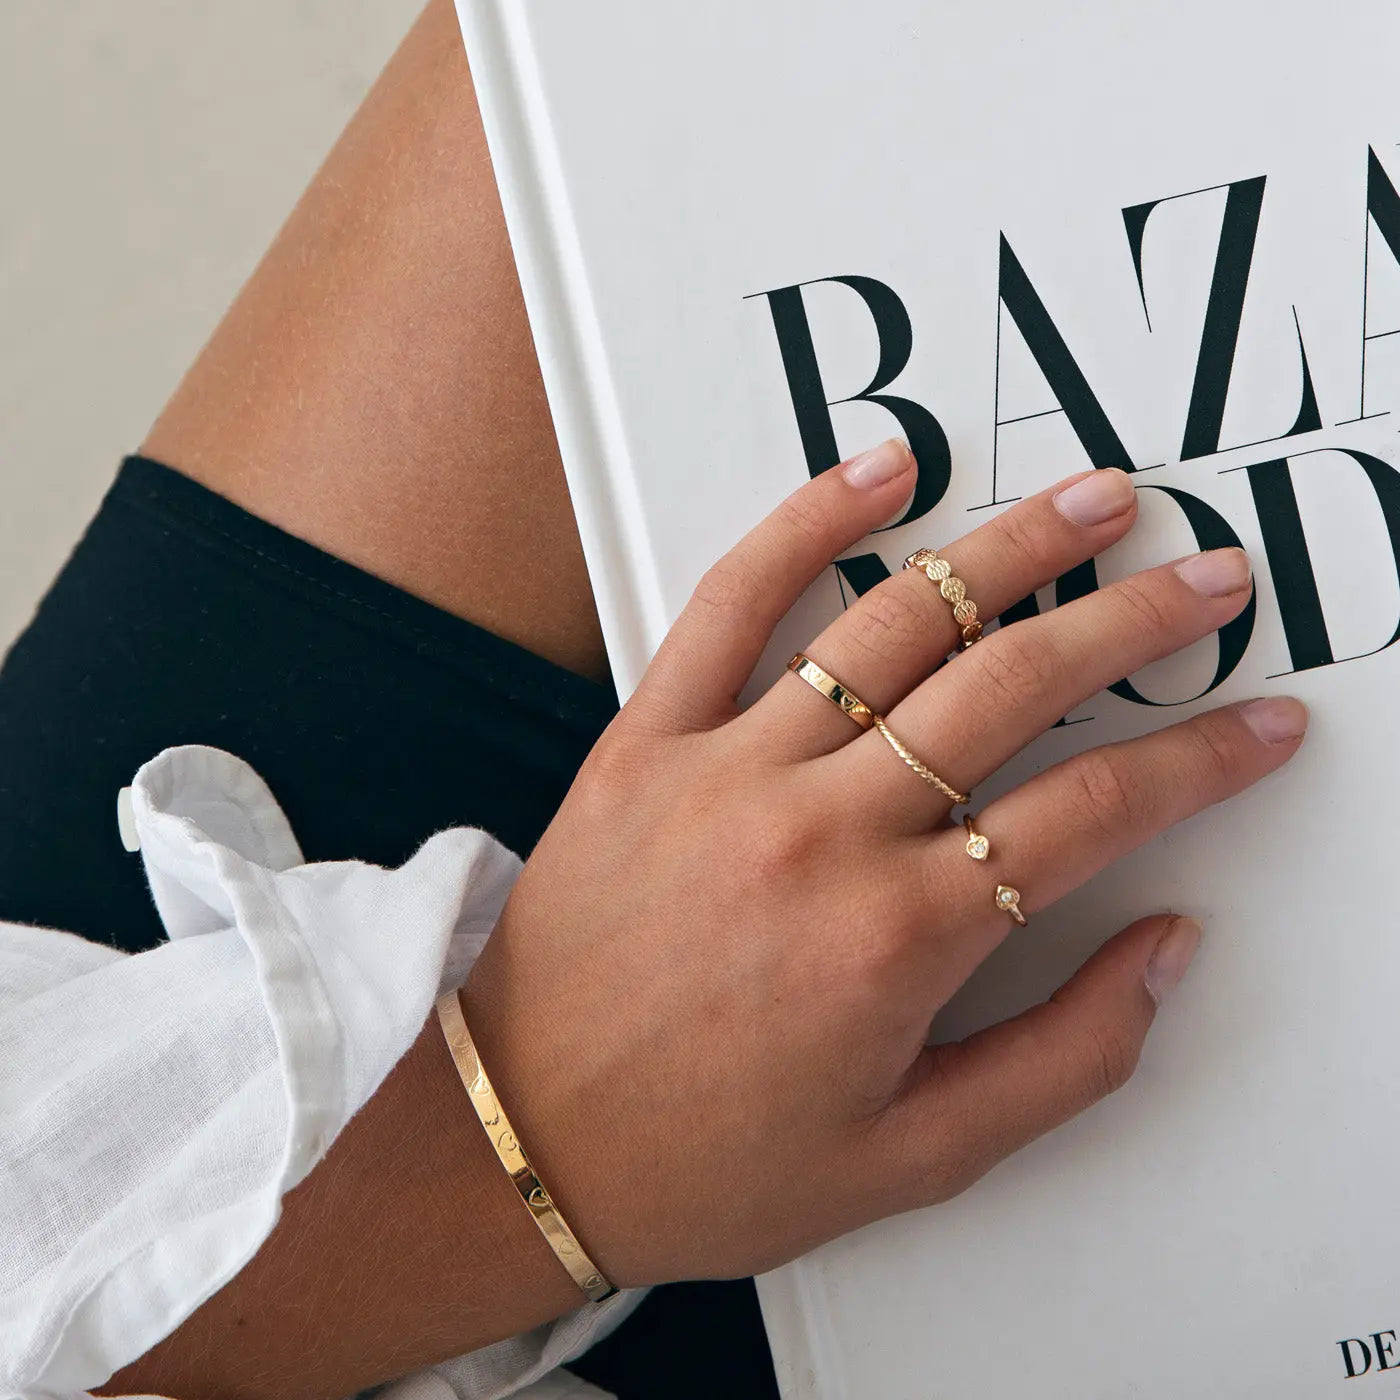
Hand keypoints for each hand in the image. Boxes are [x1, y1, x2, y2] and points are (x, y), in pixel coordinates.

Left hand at [463, 439, 1305, 1286]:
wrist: (520, 1136)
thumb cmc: (706, 1161)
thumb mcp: (911, 1160)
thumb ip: (1064, 1061)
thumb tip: (1163, 947)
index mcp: (897, 941)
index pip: (1095, 811)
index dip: (1203, 761)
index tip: (1262, 724)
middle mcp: (820, 834)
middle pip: (1016, 686)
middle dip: (1135, 623)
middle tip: (1208, 580)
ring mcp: (728, 769)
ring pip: (897, 626)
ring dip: (1011, 551)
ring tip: (1094, 503)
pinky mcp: (646, 738)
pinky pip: (729, 602)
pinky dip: (808, 524)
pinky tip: (882, 474)